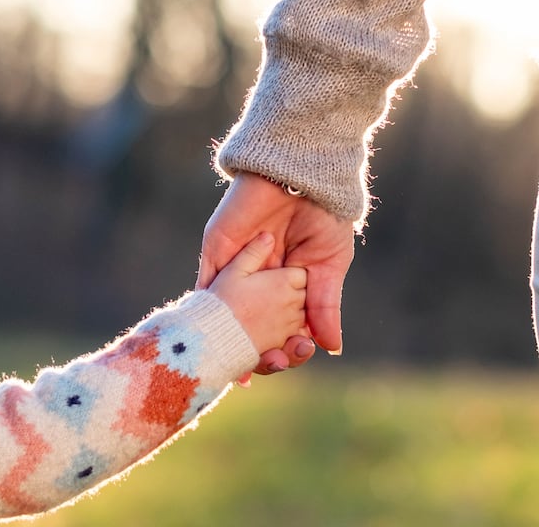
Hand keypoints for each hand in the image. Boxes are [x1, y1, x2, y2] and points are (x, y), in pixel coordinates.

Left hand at [197, 172, 354, 372]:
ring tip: (238, 359)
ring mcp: (235, 269)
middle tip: (269, 362)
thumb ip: (324, 305)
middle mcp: (258, 283)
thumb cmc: (323, 217)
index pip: (281, 327)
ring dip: (231, 337)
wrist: (302, 176)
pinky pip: (207, 286)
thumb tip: (331, 348)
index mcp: (286, 288)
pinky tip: (211, 332)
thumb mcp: (329, 265)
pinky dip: (207, 310)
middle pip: (251, 326)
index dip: (284, 346)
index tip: (290, 357)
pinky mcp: (217, 252)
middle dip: (258, 348)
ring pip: (227, 313)